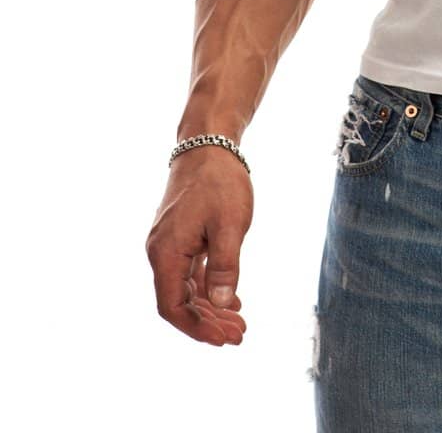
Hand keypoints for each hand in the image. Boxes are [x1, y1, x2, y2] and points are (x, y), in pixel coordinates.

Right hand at [145, 147, 253, 345]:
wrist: (208, 142)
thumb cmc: (219, 181)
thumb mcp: (229, 224)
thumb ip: (225, 265)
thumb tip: (222, 303)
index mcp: (166, 252)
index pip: (173, 306)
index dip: (197, 327)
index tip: (225, 338)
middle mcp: (161, 251)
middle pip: (180, 301)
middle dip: (208, 322)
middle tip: (240, 335)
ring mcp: (169, 244)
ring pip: (186, 288)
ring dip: (211, 307)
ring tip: (240, 323)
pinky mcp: (180, 236)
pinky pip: (191, 272)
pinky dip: (209, 287)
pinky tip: (231, 299)